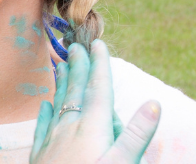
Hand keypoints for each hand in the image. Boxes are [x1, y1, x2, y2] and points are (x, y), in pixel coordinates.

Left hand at [30, 40, 161, 163]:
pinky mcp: (40, 156)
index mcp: (93, 126)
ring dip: (62, 84)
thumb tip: (155, 102)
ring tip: (60, 66)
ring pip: (58, 105)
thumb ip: (138, 133)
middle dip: (78, 67)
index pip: (98, 88)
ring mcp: (52, 141)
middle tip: (75, 46)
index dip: (100, 65)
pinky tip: (44, 105)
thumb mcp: (123, 163)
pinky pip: (43, 126)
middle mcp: (70, 128)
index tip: (97, 43)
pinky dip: (46, 112)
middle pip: (76, 91)